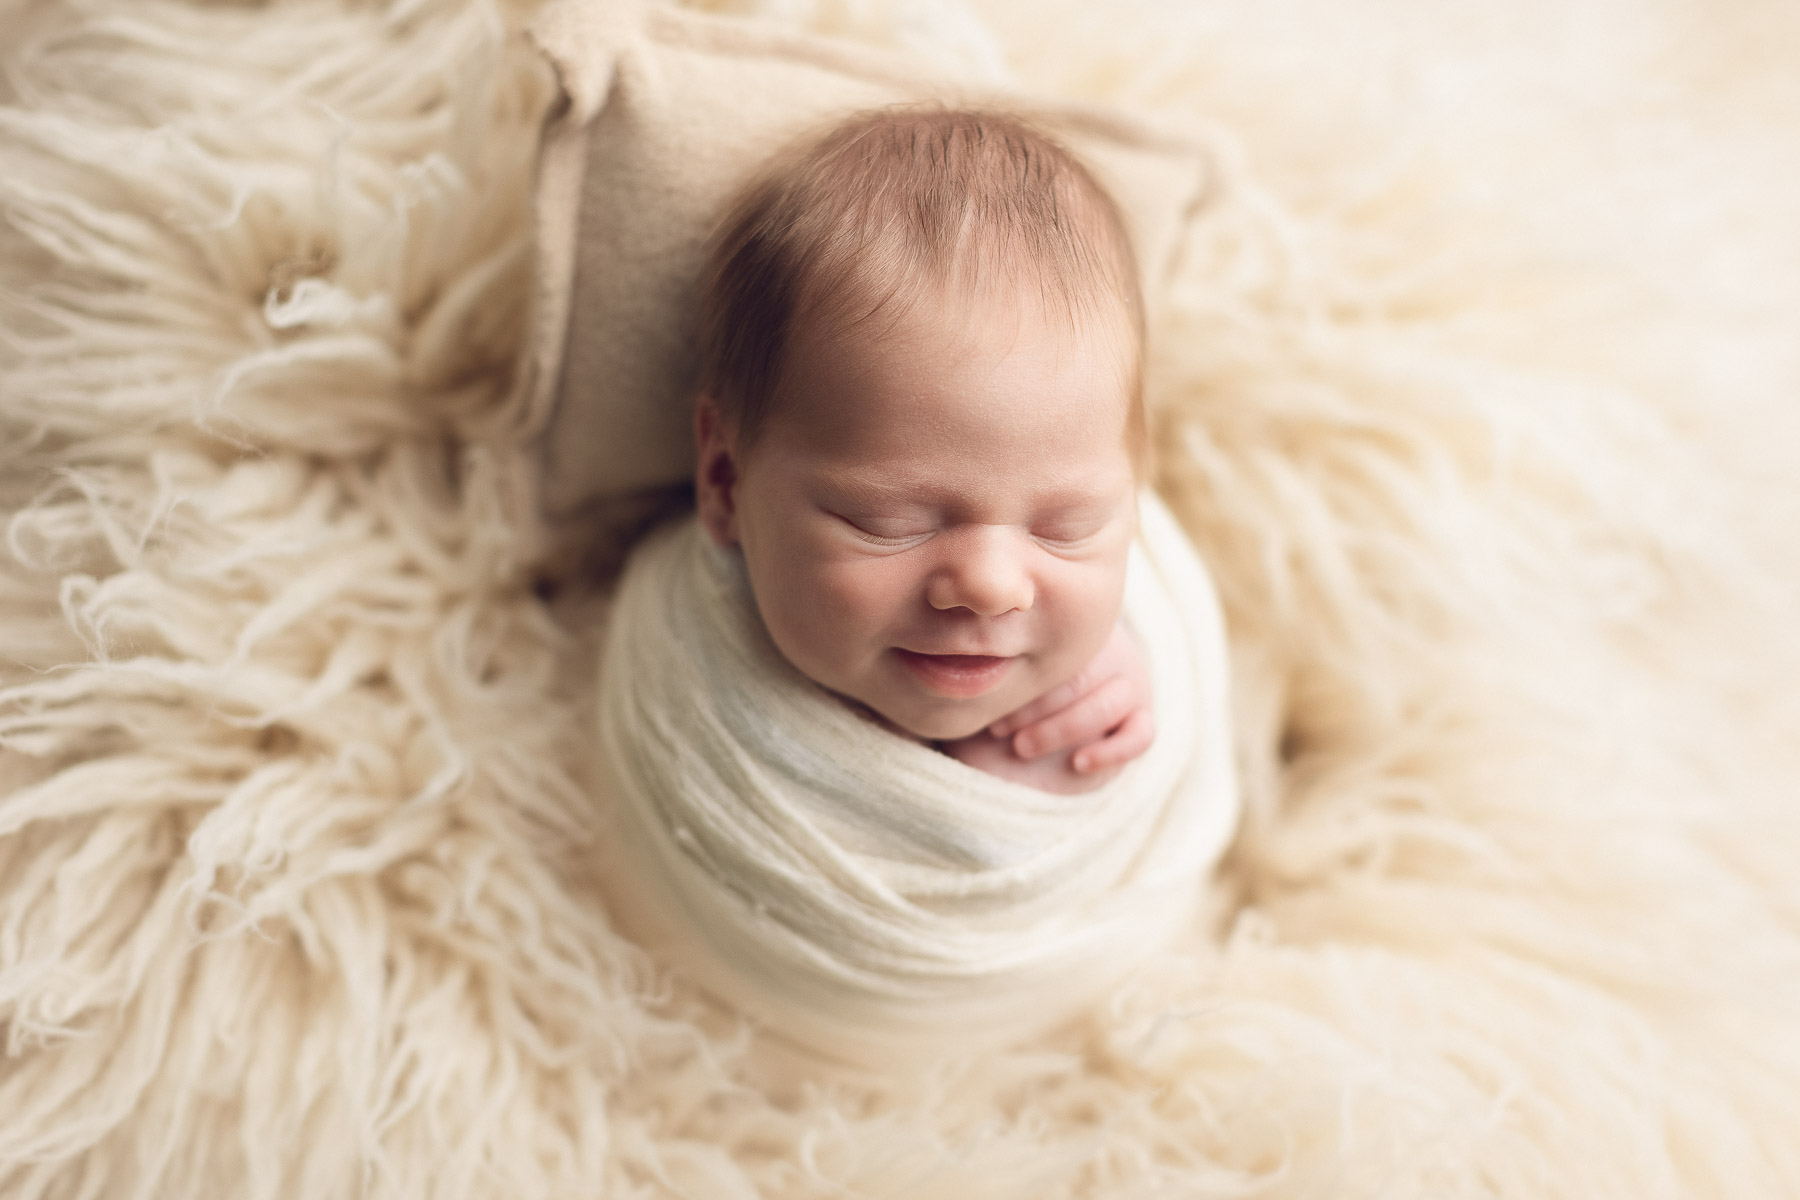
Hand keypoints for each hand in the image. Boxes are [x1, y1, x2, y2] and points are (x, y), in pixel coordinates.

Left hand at [937, 623, 1153, 793]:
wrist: (1008, 753)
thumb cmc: (989, 709)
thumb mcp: (979, 685)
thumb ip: (974, 660)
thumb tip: (948, 642)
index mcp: (1065, 630)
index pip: (1059, 645)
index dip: (1024, 681)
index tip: (990, 710)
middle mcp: (1100, 651)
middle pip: (1085, 672)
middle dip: (1039, 706)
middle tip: (1000, 731)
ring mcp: (1124, 686)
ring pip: (1110, 702)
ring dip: (1061, 727)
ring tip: (1022, 745)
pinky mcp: (1137, 724)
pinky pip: (1142, 733)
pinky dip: (1112, 749)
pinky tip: (1077, 762)